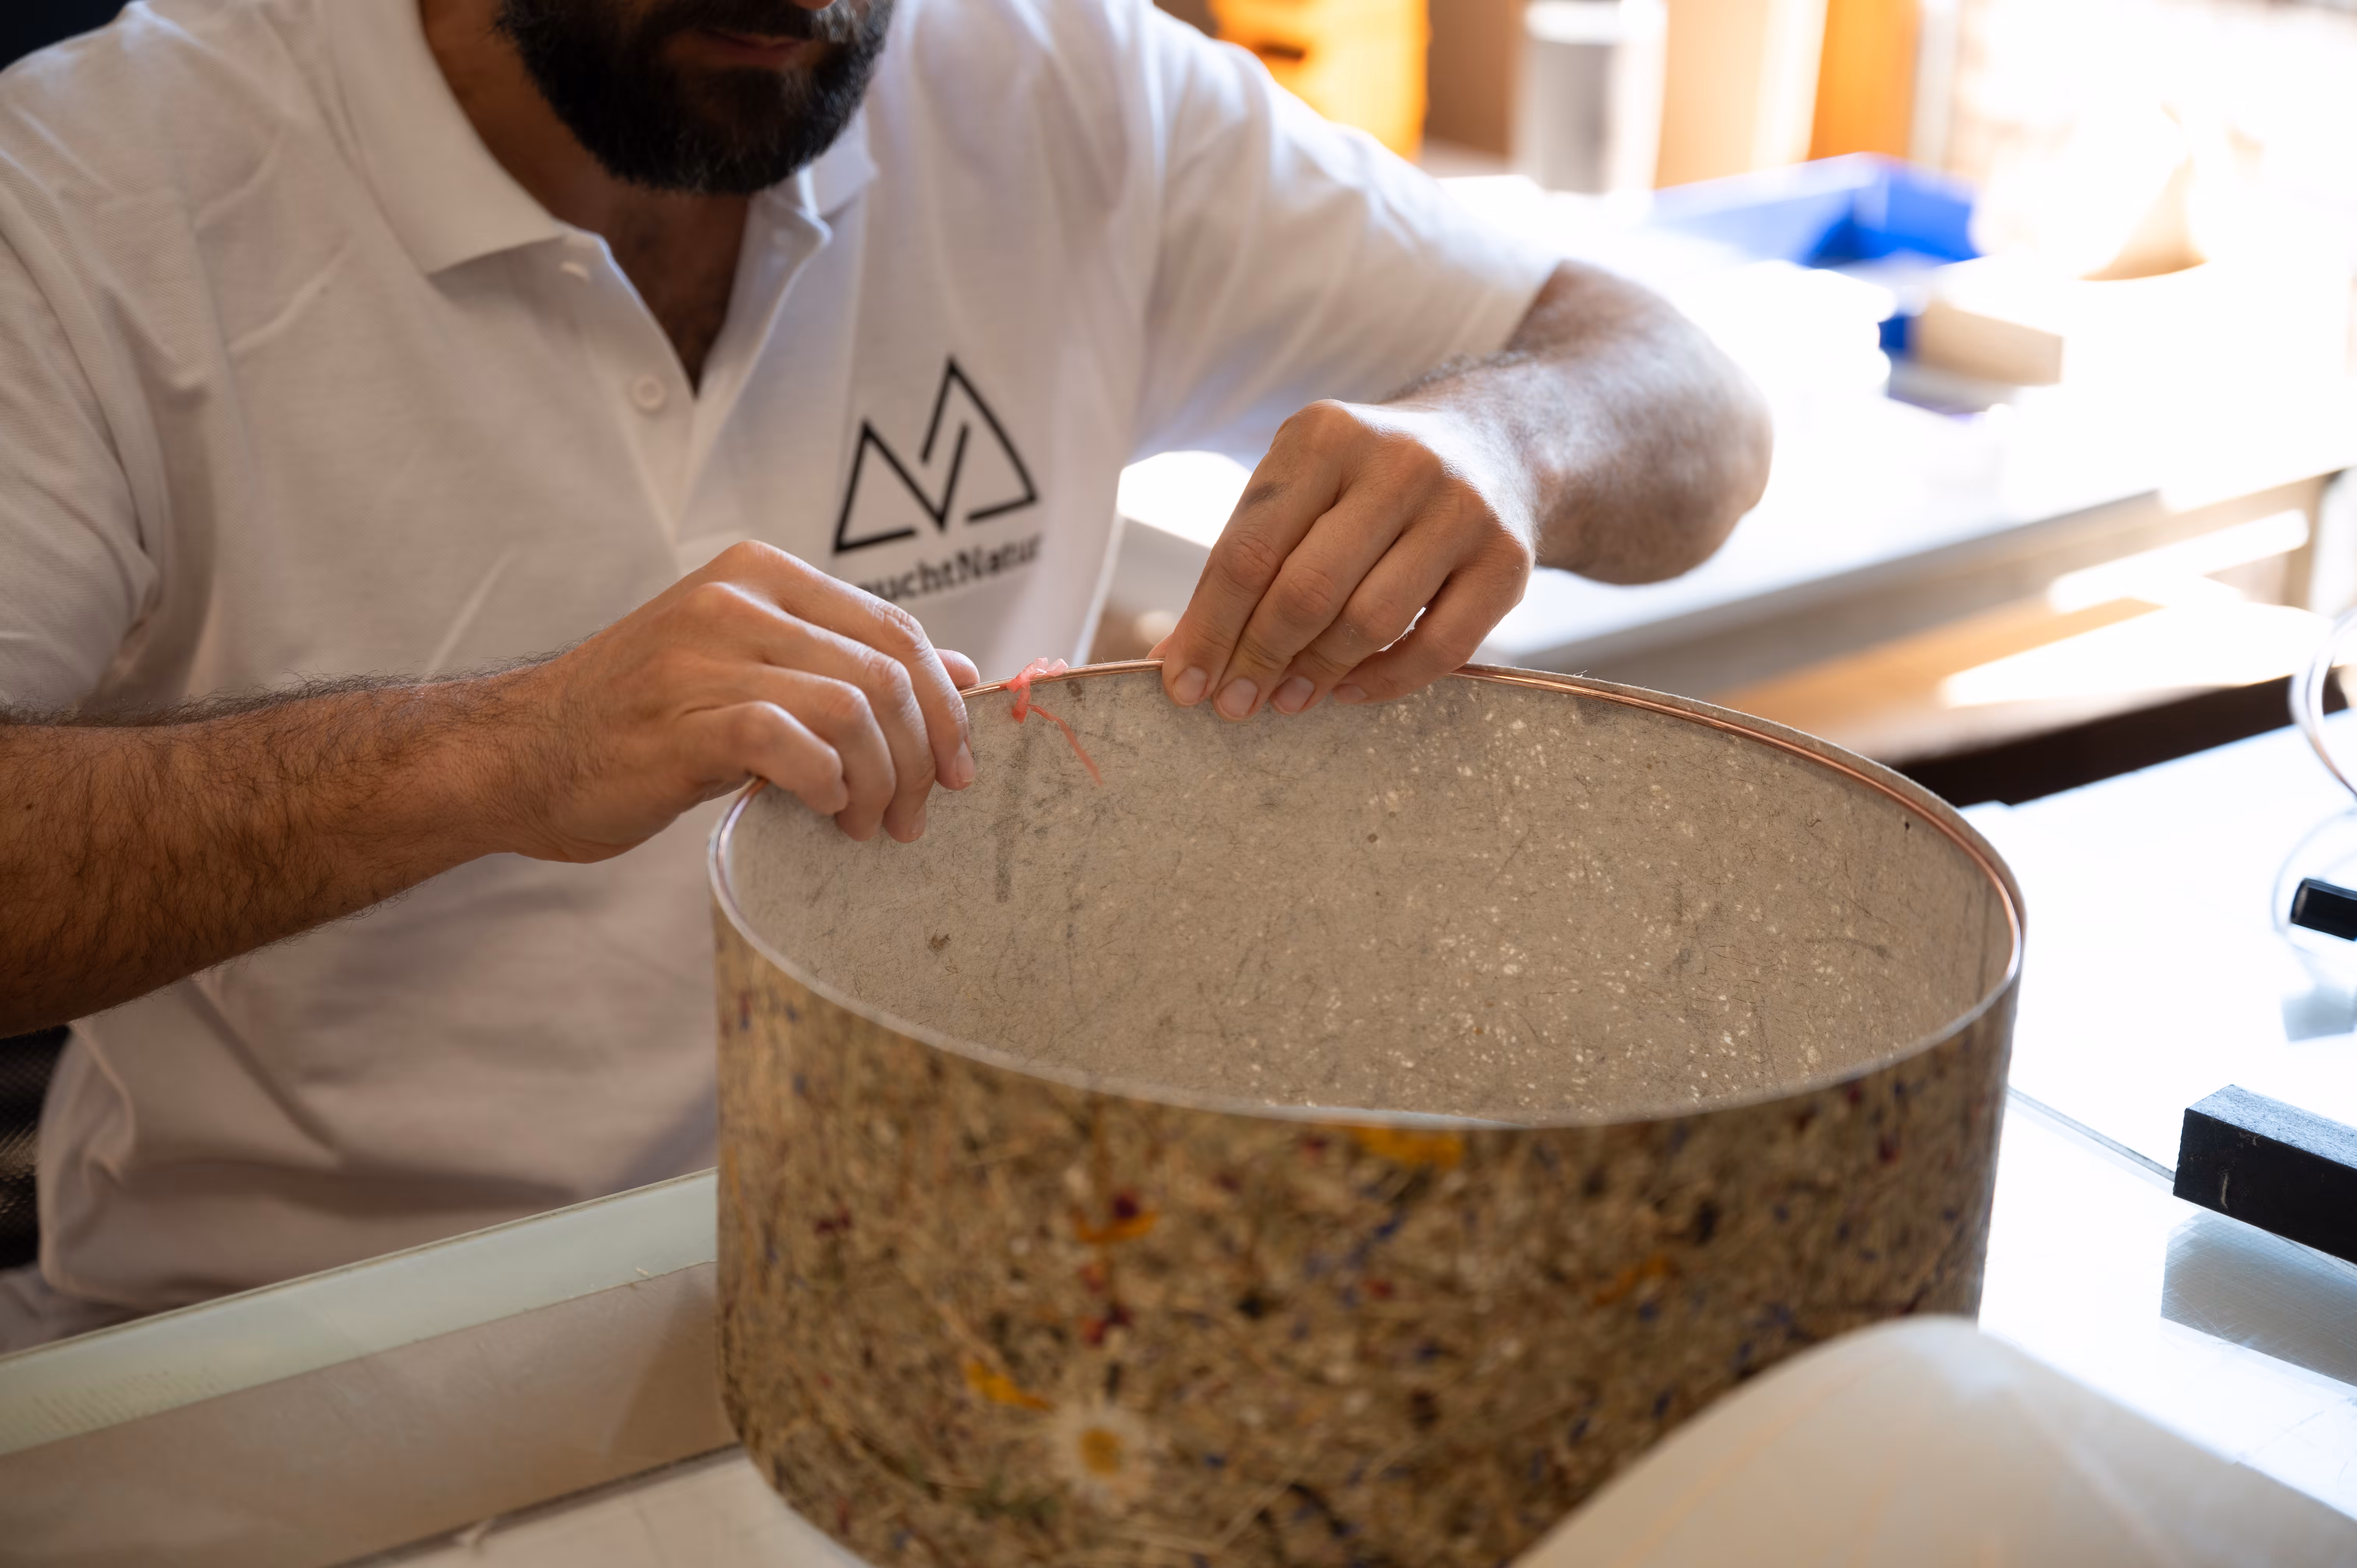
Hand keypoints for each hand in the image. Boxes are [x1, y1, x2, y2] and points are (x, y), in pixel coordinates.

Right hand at [493, 542, 977, 857]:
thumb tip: (962, 671)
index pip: (896, 630)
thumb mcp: (754, 670)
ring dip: (881, 784)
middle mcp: (736, 601)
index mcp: (762, 575)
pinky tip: (821, 812)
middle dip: (922, 757)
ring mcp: (704, 656)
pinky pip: (793, 745)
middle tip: (916, 815)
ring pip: (852, 711)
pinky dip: (828, 787)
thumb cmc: (645, 720)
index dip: (944, 705)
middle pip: (886, 675)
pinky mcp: (682, 720)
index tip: (957, 769)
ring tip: (867, 826)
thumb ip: (847, 664)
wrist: (522, 755)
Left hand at [1151, 401, 1535, 719]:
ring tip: (1288, 699)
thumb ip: (1242, 565)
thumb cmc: (1366, 482)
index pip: (1248, 551)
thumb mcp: (1300, 491)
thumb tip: (1176, 661)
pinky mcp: (1508, 559)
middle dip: (1258, 659)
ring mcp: (1461, 509)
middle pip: (1306, 590)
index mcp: (1325, 436)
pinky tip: (1348, 690)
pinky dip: (1383, 683)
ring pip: (1369, 623)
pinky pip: (1438, 650)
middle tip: (1234, 704)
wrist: (1493, 444)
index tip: (1183, 686)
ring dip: (1317, 675)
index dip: (1209, 629)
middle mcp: (1398, 463)